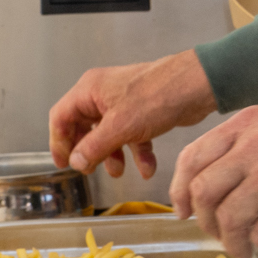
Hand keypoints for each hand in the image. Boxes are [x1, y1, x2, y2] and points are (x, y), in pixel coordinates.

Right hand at [48, 51, 218, 178]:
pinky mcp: (145, 112)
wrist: (199, 85)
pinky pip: (134, 136)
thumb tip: (76, 161)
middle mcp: (105, 93)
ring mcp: (126, 103)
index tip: (63, 163)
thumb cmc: (160, 93)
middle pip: (85, 127)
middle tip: (90, 169)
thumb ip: (94, 147)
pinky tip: (147, 168)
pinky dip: (138, 153)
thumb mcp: (120, 126)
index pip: (61, 117)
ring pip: (111, 135)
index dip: (59, 142)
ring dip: (114, 155)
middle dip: (89, 151)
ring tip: (119, 172)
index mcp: (91, 90)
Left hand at [170, 99, 257, 257]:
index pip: (193, 157)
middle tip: (221, 235)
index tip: (183, 209)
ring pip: (229, 220)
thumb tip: (226, 176)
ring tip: (252, 251)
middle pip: (203, 192)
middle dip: (207, 222)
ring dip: (236, 243)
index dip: (180, 189)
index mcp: (246, 124)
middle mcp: (251, 147)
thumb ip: (251, 141)